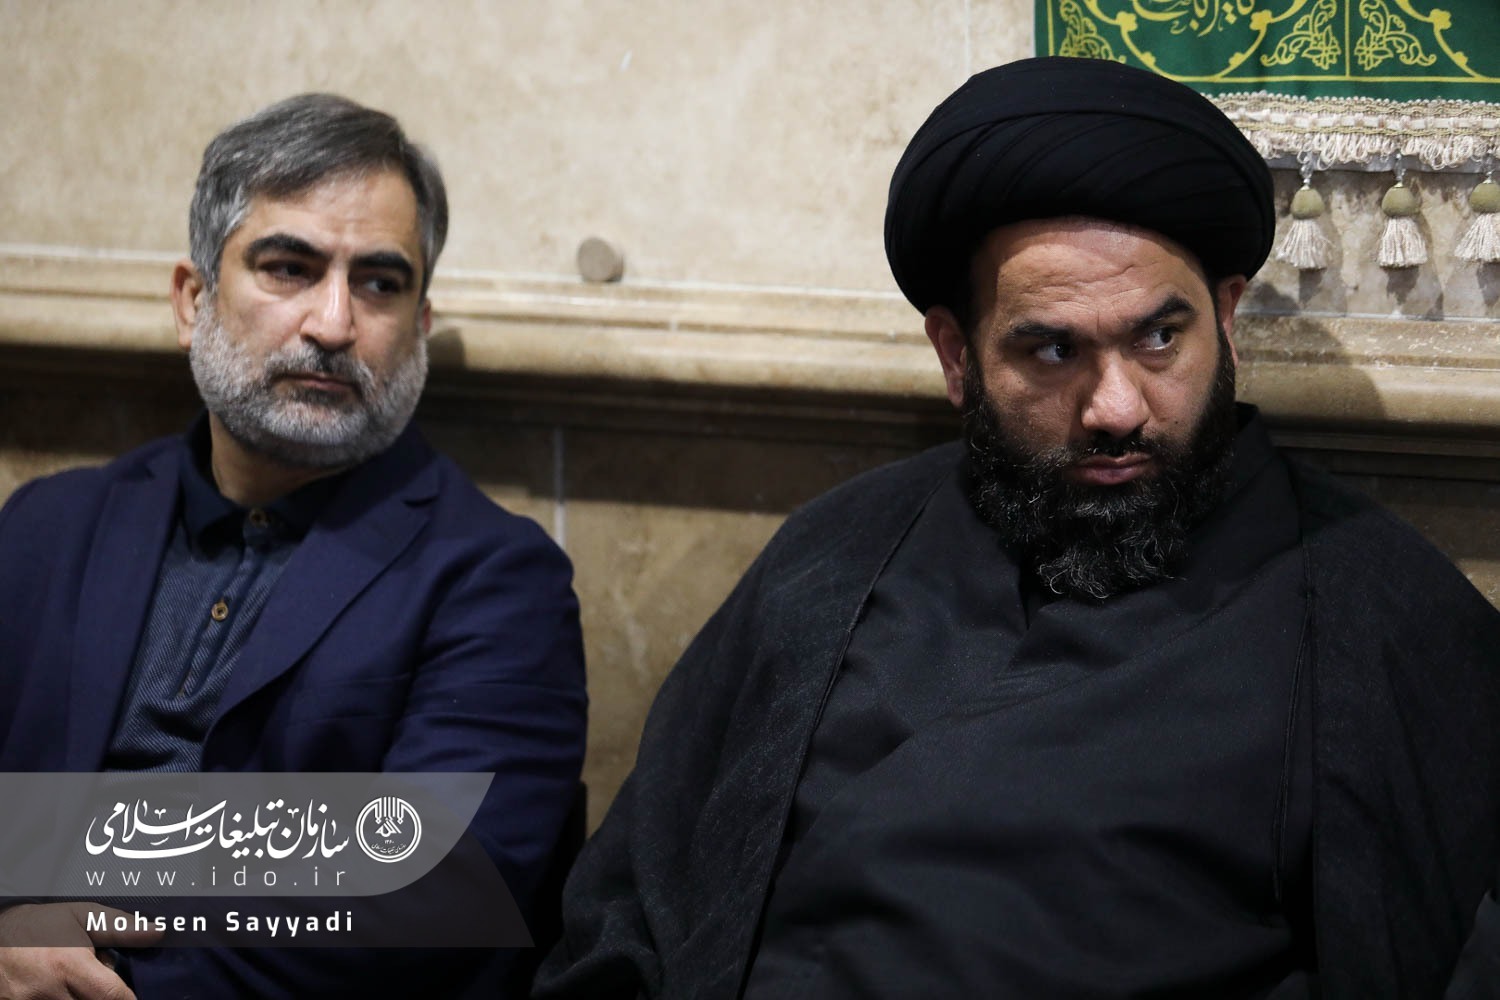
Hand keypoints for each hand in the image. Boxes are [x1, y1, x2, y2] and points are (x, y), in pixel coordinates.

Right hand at [0, 903, 161, 999]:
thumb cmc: (40, 925)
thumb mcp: (81, 916)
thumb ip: (120, 927)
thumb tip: (156, 933)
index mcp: (67, 966)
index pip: (111, 995)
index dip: (128, 998)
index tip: (133, 996)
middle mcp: (47, 992)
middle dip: (103, 996)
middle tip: (97, 978)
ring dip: (82, 998)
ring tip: (74, 981)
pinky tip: (58, 988)